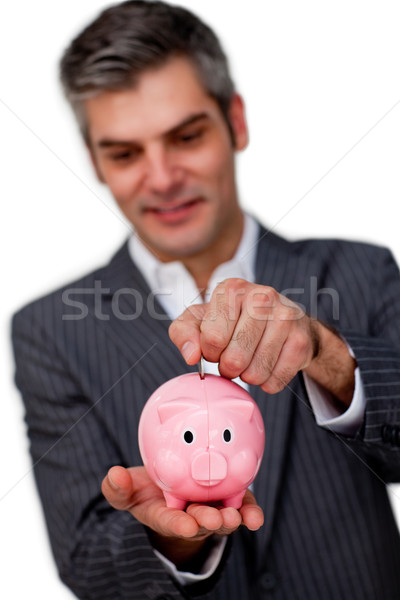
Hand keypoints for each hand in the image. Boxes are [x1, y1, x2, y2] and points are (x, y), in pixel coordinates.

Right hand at [101, 465, 263, 568]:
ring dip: (231, 519)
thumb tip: (113, 475)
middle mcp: (190, 517)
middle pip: (200, 521)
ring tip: (237, 517)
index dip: (178, 524)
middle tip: (215, 519)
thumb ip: (118, 488)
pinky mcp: (230, 500)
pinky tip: (255, 515)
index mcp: (165, 515)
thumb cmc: (148, 490)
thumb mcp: (128, 490)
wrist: (173, 485)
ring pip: (223, 517)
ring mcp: (212, 510)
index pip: (170, 521)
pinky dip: (249, 512)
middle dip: (207, 522)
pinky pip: (242, 507)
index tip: (185, 526)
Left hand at [169, 278, 354, 404]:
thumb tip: (191, 356)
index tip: (215, 347)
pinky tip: (268, 366)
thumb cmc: (233, 320)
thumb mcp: (200, 320)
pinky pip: (276, 381)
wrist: (282, 321)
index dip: (210, 352)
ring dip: (248, 376)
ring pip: (256, 373)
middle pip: (234, 358)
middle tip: (232, 360)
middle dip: (228, 368)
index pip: (212, 338)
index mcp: (232, 289)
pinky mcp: (302, 341)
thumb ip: (183, 333)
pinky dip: (268, 382)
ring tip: (249, 362)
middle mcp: (262, 297)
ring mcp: (286, 318)